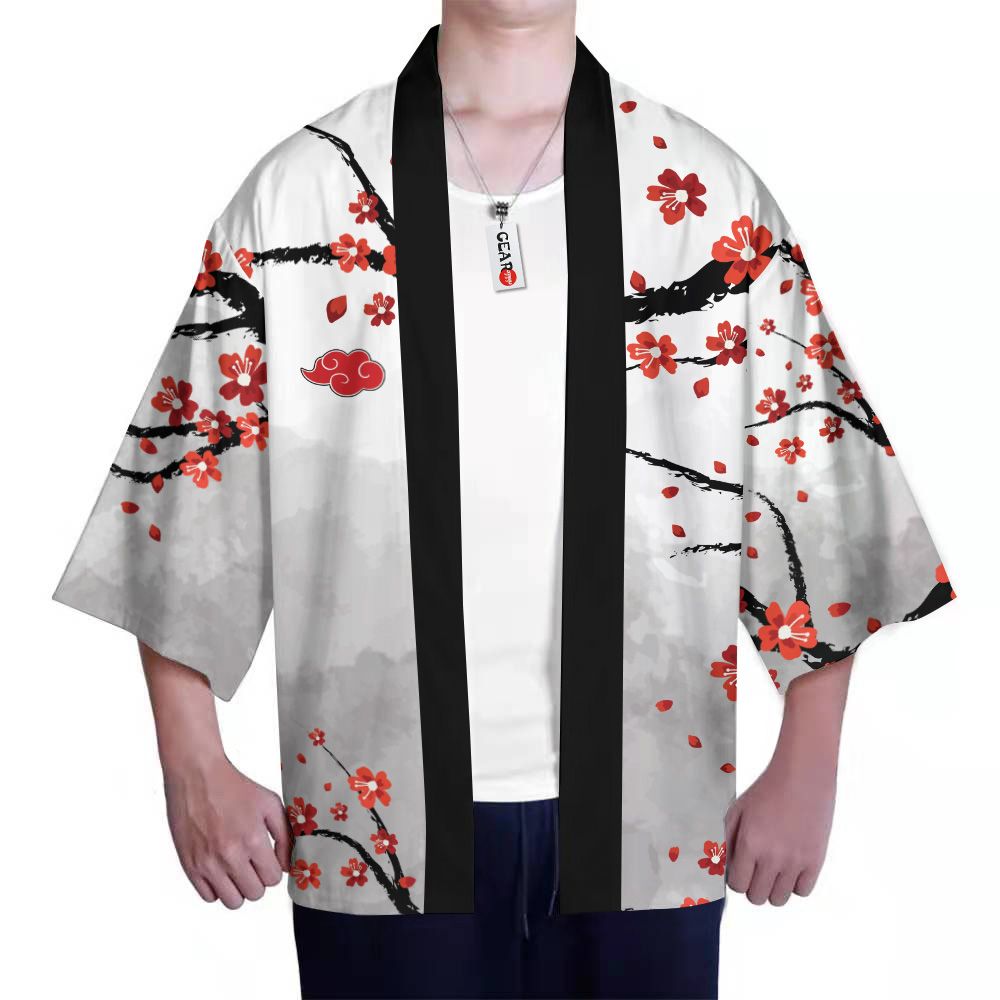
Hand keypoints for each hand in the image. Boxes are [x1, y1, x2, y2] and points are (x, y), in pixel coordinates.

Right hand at [165, 756, 291, 908]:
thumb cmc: (234, 787)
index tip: (267, 859)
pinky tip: (220, 869)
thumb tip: (288, 865)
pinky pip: (208, 897)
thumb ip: (285, 836)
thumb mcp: (270, 804)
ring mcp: (208, 863)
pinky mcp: (189, 865)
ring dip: (239, 889)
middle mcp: (230, 855)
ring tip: (237, 869)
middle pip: (254, 893)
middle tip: (252, 863)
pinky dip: (217, 888)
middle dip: (258, 880)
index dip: (273, 869)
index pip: (273, 879)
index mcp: (253, 839)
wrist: (197, 775)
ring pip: (232, 902)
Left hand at [724, 749, 835, 905]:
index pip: (738, 885)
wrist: (802, 777)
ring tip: (773, 869)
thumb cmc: (768, 789)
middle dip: (752, 886)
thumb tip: (724, 865)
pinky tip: (791, 868)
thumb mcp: (738, 810)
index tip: (740, 871)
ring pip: (779, 899)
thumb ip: (727, 839)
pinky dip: (795, 885)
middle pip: (757, 897)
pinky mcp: (815, 861)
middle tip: (756, 870)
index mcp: (750, 844)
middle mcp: (773, 857)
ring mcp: (796, 862)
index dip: (737, 879)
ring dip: (773, 888)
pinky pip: (802, 892)